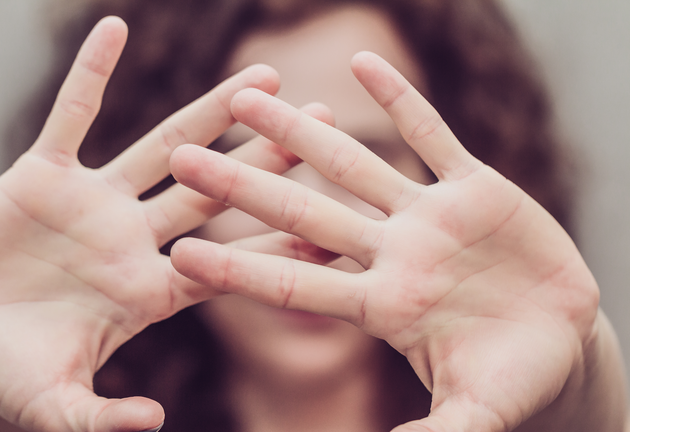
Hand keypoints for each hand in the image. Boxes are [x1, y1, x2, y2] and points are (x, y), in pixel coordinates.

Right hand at [0, 16, 334, 431]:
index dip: (280, 246)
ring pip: (164, 145)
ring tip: (265, 77)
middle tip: (323, 124)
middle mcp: (132, 239)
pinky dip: (89, 74)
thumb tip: (155, 421)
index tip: (335, 224)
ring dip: (213, 111)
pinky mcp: (42, 176)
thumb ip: (101, 419)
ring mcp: (92, 203)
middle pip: (216, 192)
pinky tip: (114, 29)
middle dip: (269, 161)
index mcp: (148, 291)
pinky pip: (70, 114)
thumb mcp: (51, 403)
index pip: (230, 263)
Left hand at [170, 52, 623, 430]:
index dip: (239, 269)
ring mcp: (429, 217)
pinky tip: (361, 62)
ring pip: (353, 164)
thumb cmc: (514, 382)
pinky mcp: (474, 189)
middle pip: (303, 212)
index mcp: (382, 307)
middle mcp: (392, 255)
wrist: (562, 339)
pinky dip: (399, 100)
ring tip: (246, 96)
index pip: (295, 284)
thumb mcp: (476, 414)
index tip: (181, 251)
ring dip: (301, 130)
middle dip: (243, 185)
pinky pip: (432, 135)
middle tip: (179, 156)